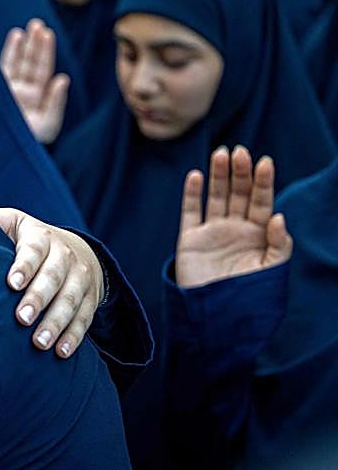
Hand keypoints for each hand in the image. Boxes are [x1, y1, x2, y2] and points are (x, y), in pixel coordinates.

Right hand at [0, 19, 69, 144]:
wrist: (0, 156)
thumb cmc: (26, 145)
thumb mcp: (47, 126)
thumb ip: (55, 103)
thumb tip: (63, 78)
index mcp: (36, 99)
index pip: (41, 70)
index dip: (44, 51)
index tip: (46, 34)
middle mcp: (22, 92)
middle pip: (30, 63)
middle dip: (34, 44)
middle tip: (38, 24)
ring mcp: (7, 91)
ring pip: (16, 63)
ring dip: (22, 45)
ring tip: (27, 28)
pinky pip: (2, 68)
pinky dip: (9, 53)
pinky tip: (15, 36)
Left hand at [0, 208, 104, 359]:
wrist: (75, 249)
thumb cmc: (25, 240)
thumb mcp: (9, 224)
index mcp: (40, 236)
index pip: (34, 249)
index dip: (24, 265)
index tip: (11, 284)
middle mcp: (64, 254)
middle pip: (53, 277)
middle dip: (38, 299)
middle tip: (21, 319)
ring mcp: (80, 277)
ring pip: (71, 300)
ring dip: (56, 322)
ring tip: (39, 342)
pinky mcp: (90, 298)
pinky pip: (84, 318)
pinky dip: (74, 336)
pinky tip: (61, 352)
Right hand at [175, 146, 291, 288]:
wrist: (214, 316)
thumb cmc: (247, 295)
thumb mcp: (271, 270)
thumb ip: (279, 244)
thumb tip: (278, 216)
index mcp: (258, 234)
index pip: (262, 201)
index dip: (263, 182)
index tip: (265, 162)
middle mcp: (236, 228)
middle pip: (239, 193)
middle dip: (240, 173)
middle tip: (240, 152)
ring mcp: (212, 232)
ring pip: (216, 196)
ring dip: (218, 175)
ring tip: (221, 154)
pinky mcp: (190, 239)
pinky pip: (191, 212)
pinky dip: (192, 194)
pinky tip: (196, 176)